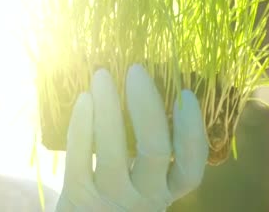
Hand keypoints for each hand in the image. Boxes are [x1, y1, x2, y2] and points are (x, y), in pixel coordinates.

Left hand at [56, 64, 207, 210]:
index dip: (191, 131)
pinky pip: (80, 158)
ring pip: (114, 151)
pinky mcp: (78, 198)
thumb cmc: (112, 199)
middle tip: (136, 70)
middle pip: (154, 150)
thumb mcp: (139, 184)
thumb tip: (148, 93)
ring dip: (108, 107)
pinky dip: (82, 126)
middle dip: (147, 106)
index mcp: (164, 193)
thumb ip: (147, 155)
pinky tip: (83, 99)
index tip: (186, 93)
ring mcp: (110, 200)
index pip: (190, 168)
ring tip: (102, 75)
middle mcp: (143, 200)